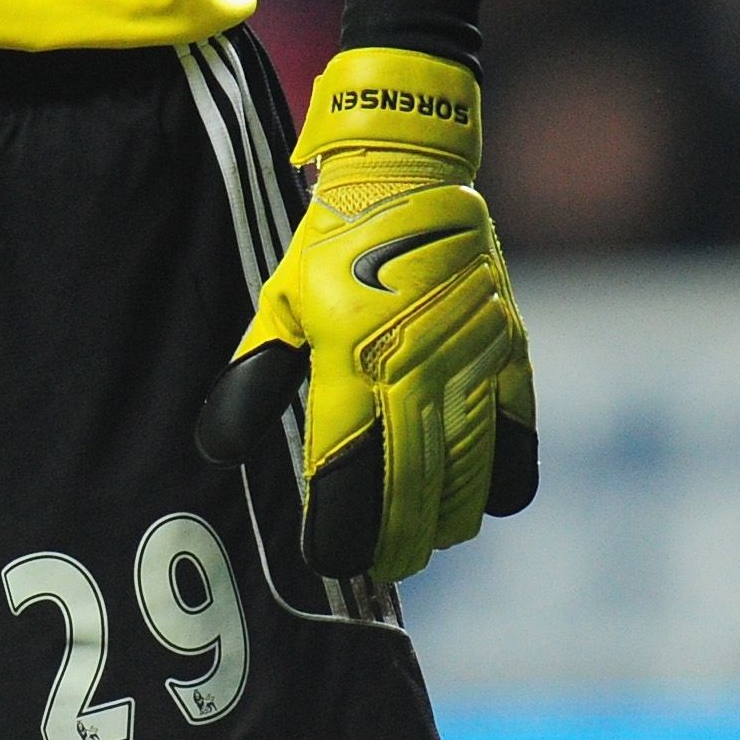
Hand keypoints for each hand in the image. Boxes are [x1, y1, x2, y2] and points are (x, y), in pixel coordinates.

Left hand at [195, 44, 536, 584]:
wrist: (408, 175)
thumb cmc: (332, 245)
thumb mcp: (280, 303)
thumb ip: (255, 379)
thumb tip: (220, 449)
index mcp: (352, 361)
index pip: (350, 477)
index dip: (341, 532)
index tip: (330, 558)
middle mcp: (417, 370)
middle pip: (413, 493)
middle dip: (396, 542)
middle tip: (382, 565)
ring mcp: (473, 365)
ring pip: (470, 480)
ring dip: (446, 521)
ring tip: (424, 539)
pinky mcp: (512, 354)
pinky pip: (519, 443)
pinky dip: (502, 482)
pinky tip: (480, 496)